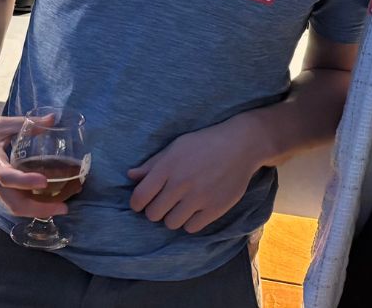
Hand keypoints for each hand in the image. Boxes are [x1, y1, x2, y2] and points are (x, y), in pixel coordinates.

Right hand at [0, 113, 68, 217]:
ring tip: (62, 206)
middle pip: (13, 203)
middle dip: (39, 209)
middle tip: (64, 207)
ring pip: (14, 207)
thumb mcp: (1, 123)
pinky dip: (31, 206)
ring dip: (37, 210)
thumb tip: (54, 118)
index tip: (44, 181)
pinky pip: (13, 203)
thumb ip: (28, 123)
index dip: (25, 181)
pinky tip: (49, 201)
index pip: (7, 176)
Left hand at [128, 115, 266, 233]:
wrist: (241, 145)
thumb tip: (130, 176)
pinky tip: (197, 208)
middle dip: (156, 210)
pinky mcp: (215, 209)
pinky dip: (191, 221)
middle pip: (153, 214)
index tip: (144, 201)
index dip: (138, 203)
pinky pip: (191, 228)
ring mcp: (199, 198)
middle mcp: (181, 183)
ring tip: (183, 204)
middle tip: (167, 201)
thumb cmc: (205, 143)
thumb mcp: (176, 146)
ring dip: (174, 216)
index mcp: (168, 167)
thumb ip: (152, 164)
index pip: (139, 198)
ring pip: (171, 224)